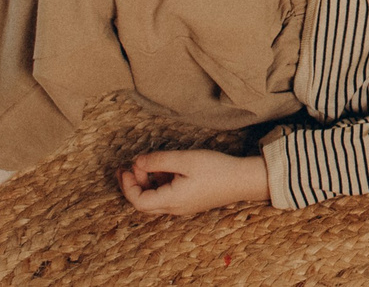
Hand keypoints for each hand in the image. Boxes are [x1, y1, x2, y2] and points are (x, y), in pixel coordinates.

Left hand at [118, 149, 269, 214]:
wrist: (243, 180)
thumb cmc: (216, 169)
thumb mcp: (185, 160)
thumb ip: (159, 161)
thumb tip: (137, 162)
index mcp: (171, 200)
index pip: (138, 201)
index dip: (128, 186)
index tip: (126, 168)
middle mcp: (175, 208)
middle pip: (144, 203)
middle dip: (132, 185)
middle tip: (127, 167)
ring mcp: (183, 206)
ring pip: (155, 200)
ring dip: (146, 183)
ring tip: (146, 163)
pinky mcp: (190, 201)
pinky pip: (167, 196)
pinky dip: (159, 184)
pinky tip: (165, 169)